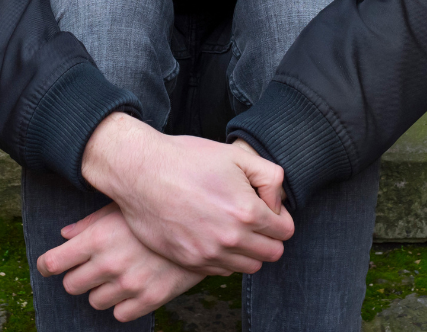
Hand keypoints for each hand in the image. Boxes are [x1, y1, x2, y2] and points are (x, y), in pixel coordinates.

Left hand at [36, 202, 202, 321]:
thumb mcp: (120, 208)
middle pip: (71, 285)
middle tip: (88, 267)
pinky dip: (122, 303)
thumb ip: (89, 223)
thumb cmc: (157, 212)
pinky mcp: (148, 299)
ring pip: (94, 301)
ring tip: (114, 275)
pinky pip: (120, 314)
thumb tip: (65, 235)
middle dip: (76, 276)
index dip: (47, 264)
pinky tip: (131, 287)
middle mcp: (109, 264)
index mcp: (97, 239)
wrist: (202, 226)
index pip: (54, 263)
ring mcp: (129, 285)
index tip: (49, 264)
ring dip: (100, 290)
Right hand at [81, 113, 294, 274]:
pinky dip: (225, 257)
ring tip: (233, 226)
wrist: (141, 172)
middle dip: (269, 236)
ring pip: (249, 266)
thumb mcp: (236, 156)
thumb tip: (277, 204)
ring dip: (248, 249)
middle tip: (252, 218)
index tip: (265, 206)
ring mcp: (208, 254)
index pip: (285, 231)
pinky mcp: (188, 261)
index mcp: (246, 212)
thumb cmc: (187, 159)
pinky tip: (213, 234)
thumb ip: (271, 178)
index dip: (279, 216)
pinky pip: (222, 270)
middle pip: (272, 253)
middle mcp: (230, 239)